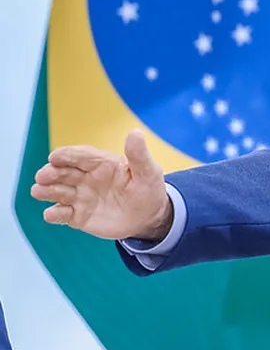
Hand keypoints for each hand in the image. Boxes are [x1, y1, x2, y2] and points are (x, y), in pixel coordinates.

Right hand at [30, 129, 172, 241]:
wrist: (149, 217)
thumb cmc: (148, 189)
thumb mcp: (148, 171)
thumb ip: (139, 155)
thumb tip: (135, 132)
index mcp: (101, 163)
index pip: (81, 156)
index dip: (67, 155)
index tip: (55, 157)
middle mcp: (86, 178)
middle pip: (63, 172)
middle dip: (51, 173)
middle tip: (43, 176)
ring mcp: (80, 196)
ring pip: (58, 192)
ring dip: (47, 191)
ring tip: (38, 191)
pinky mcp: (78, 216)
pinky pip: (62, 214)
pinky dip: (55, 214)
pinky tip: (51, 214)